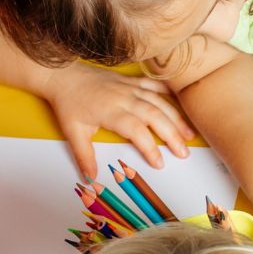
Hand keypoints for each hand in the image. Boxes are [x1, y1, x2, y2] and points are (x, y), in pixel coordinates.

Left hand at [32, 64, 194, 179]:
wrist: (63, 75)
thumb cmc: (68, 103)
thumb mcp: (72, 132)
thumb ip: (84, 156)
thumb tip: (91, 178)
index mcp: (111, 111)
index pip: (137, 131)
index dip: (150, 147)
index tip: (159, 163)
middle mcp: (125, 98)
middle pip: (155, 115)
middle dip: (172, 135)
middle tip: (183, 153)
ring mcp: (130, 88)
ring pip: (159, 101)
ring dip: (176, 118)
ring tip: (189, 135)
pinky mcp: (131, 81)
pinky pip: (155, 84)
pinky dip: (169, 93)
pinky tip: (181, 103)